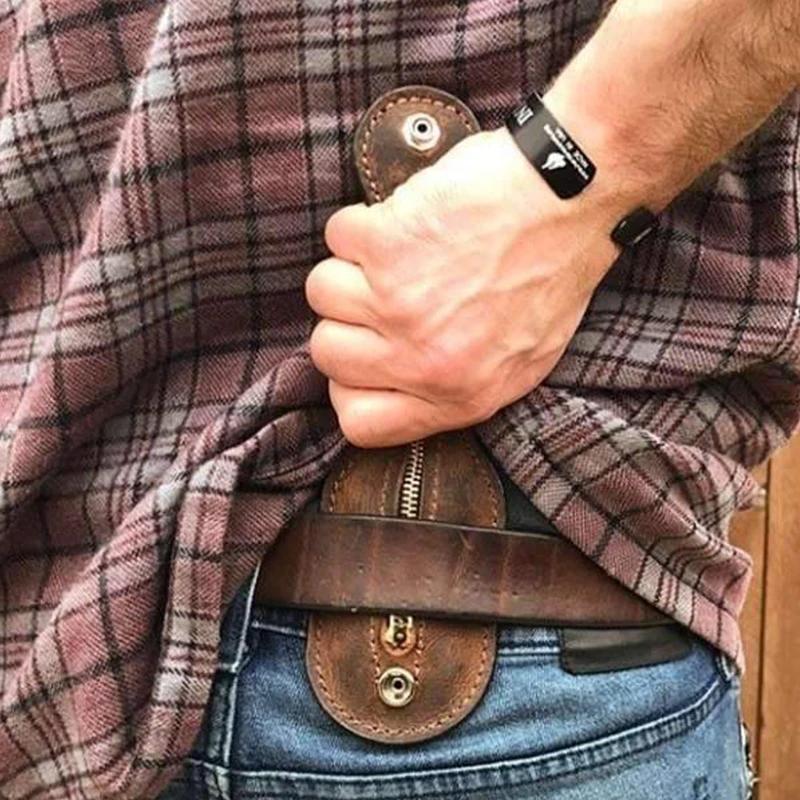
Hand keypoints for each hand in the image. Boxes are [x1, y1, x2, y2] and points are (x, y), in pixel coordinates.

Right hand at [305, 126, 621, 447]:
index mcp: (458, 395)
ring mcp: (399, 303)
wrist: (573, 196)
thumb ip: (456, 387)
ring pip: (321, 292)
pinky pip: (337, 236)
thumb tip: (398, 387)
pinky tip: (407, 219)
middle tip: (385, 292)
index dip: (353, 388)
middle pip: (327, 354)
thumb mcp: (522, 361)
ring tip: (399, 253)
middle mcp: (422, 359)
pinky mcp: (387, 245)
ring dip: (353, 265)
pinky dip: (365, 220)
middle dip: (348, 319)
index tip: (367, 358)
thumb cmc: (553, 273)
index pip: (360, 424)